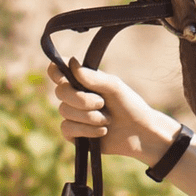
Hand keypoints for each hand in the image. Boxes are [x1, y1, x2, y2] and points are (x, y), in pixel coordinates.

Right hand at [46, 60, 177, 163]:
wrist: (139, 133)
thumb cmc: (129, 105)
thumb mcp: (115, 87)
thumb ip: (93, 77)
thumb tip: (71, 62)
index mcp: (83, 80)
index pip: (58, 70)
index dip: (56, 71)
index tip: (63, 77)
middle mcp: (75, 95)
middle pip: (60, 91)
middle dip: (82, 99)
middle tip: (102, 103)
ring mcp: (73, 115)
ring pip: (64, 111)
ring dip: (90, 117)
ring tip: (108, 119)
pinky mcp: (74, 133)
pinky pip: (67, 128)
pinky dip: (87, 130)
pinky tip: (102, 131)